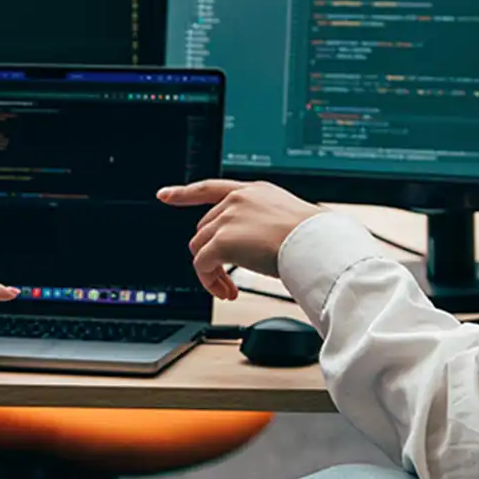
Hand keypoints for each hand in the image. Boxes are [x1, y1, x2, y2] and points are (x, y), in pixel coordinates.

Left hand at [157, 180, 321, 297]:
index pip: (210, 187)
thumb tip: (256, 245)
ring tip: (229, 288)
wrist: (314, 242)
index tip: (164, 195)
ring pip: (200, 248)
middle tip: (228, 278)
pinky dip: (210, 282)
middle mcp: (237, 200)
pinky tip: (227, 291)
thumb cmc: (311, 235)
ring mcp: (228, 218)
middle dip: (213, 254)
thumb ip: (263, 222)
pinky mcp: (222, 240)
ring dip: (211, 272)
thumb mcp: (286, 217)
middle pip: (205, 228)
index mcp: (254, 190)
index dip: (184, 192)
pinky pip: (202, 266)